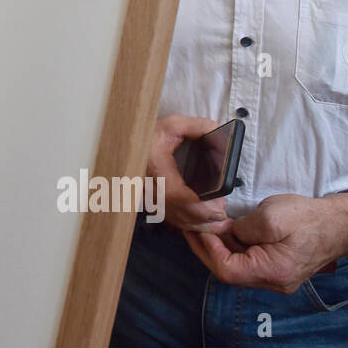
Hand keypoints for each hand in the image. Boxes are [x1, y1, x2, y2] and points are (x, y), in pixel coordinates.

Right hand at [149, 114, 230, 233]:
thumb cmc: (151, 132)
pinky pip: (165, 218)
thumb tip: (220, 135)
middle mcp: (146, 183)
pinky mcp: (145, 200)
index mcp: (154, 163)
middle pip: (174, 211)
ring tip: (218, 223)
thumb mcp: (174, 123)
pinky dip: (183, 224)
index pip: (173, 193)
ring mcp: (144, 194)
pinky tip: (199, 224)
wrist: (123, 141)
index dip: (197, 206)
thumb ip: (199, 127)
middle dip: (201, 219)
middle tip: (223, 216)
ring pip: (170, 218)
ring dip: (195, 225)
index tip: (219, 208)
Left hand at [184, 193, 347, 293]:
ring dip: (220, 246)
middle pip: (228, 271)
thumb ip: (243, 228)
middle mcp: (274, 281)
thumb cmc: (309, 217)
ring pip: (236, 266)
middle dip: (208, 248)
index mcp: (273, 272)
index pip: (226, 270)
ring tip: (207, 225)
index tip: (199, 227)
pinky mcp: (277, 267)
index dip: (207, 248)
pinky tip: (226, 230)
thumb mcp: (272, 216)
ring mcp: (276, 276)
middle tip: (194, 226)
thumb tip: (223, 231)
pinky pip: (247, 261)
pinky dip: (233, 246)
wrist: (341, 222)